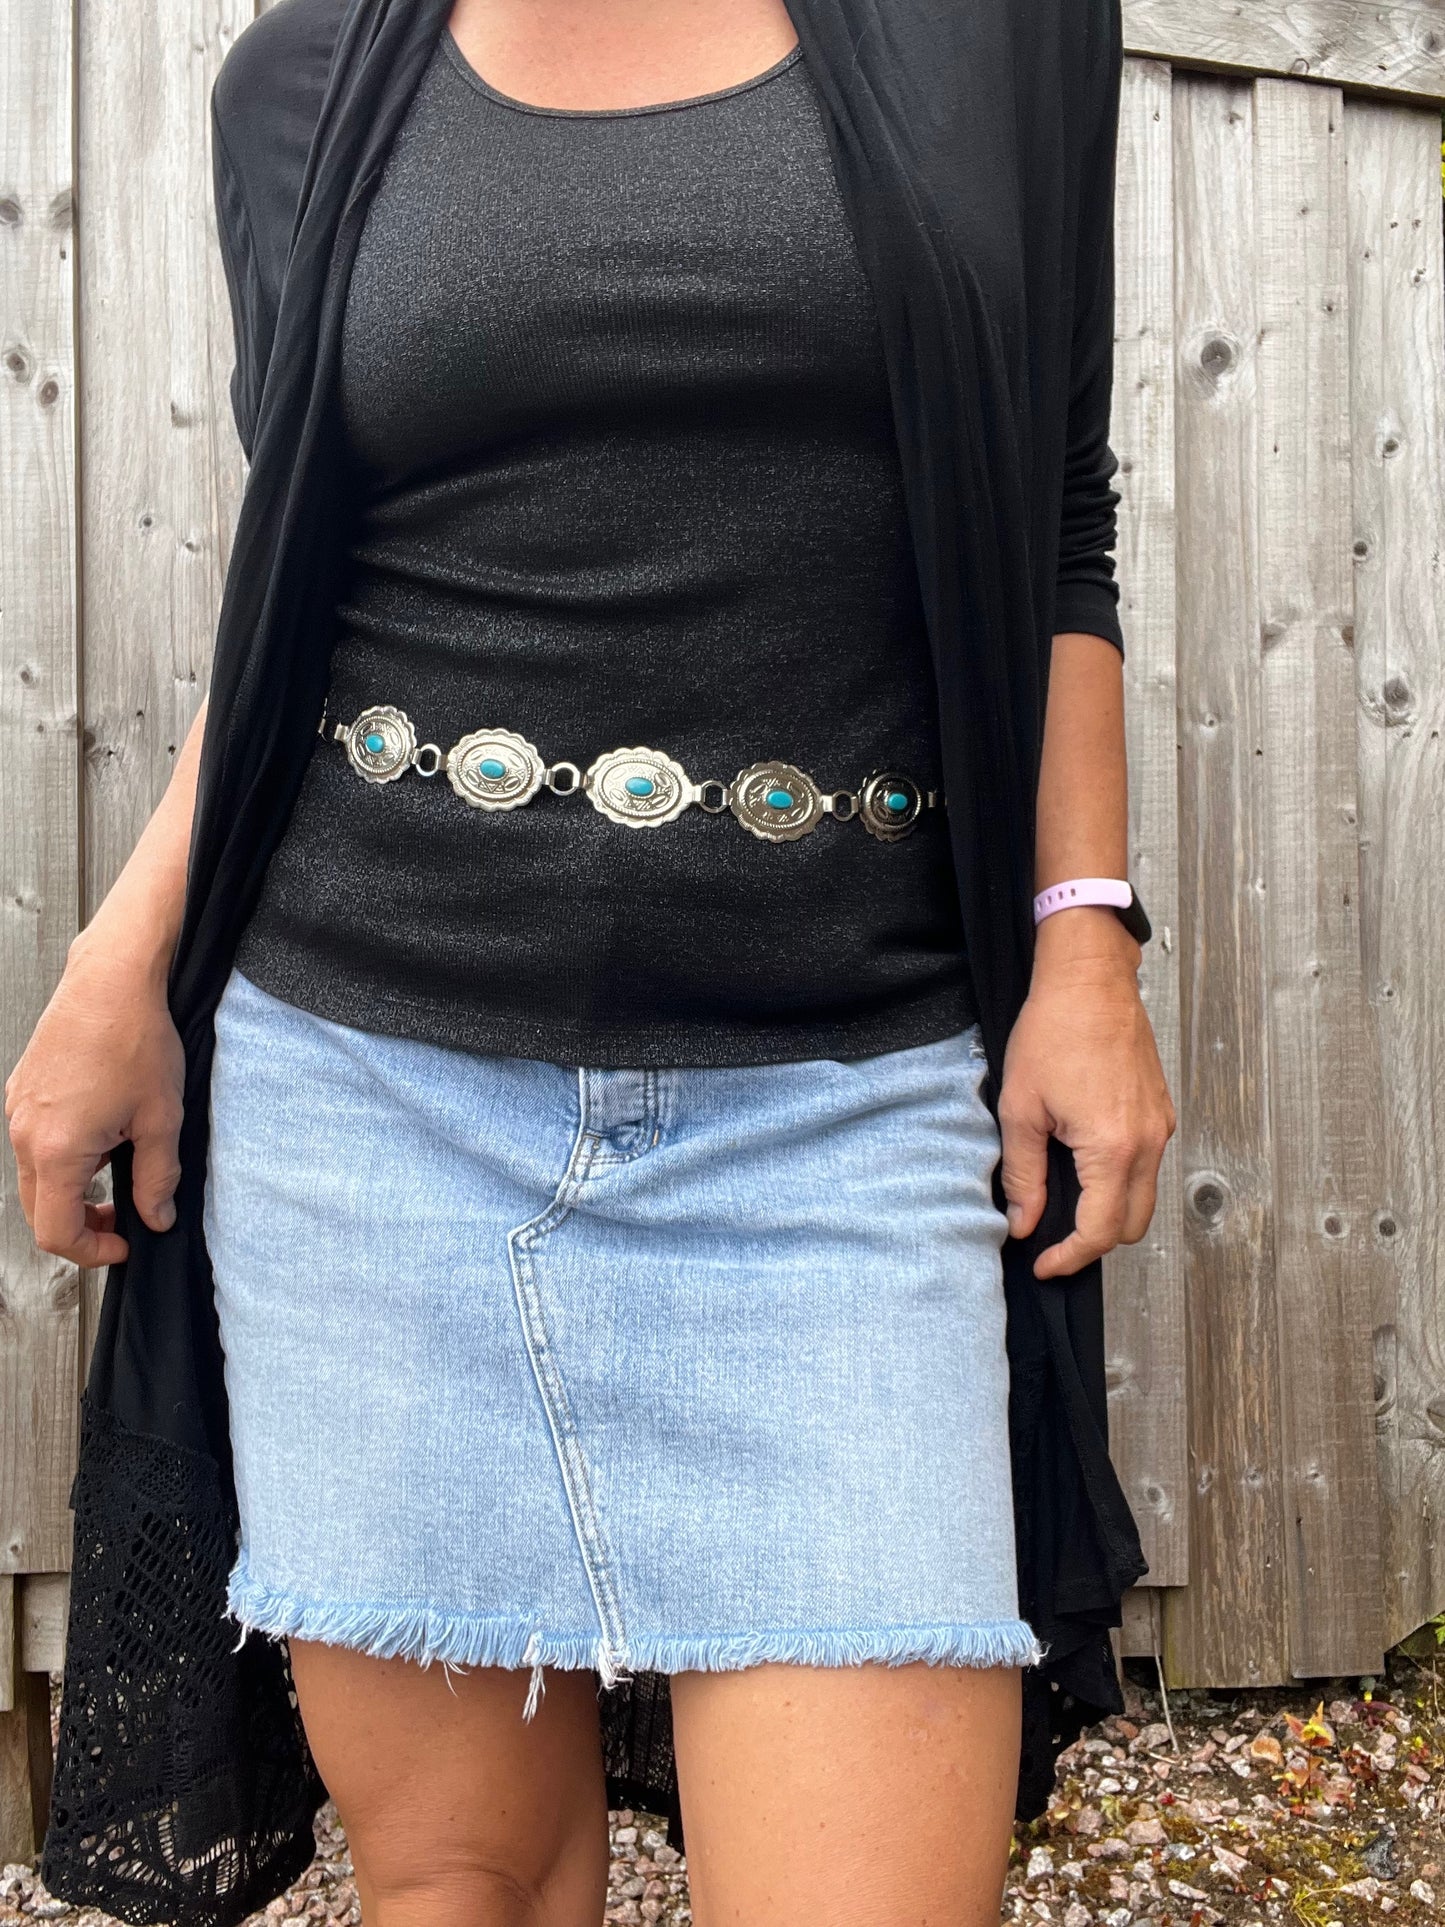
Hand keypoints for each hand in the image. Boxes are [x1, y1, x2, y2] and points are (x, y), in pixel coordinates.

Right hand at [5, 929, 185, 1267]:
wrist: (110, 980)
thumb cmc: (134, 1038)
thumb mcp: (161, 1119)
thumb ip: (157, 1178)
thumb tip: (156, 1217)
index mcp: (56, 1150)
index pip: (56, 1232)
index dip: (93, 1251)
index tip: (125, 1244)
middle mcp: (25, 1133)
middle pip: (39, 1210)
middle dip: (82, 1224)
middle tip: (124, 1217)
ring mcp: (18, 1110)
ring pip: (35, 1177)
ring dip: (73, 1188)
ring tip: (121, 1166)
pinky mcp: (21, 1091)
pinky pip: (34, 1143)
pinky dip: (64, 1157)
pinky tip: (103, 1133)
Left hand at [998, 907, 1175, 1278]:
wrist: (1089, 980)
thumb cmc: (1054, 1030)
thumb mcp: (1020, 1108)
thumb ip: (1024, 1174)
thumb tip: (1024, 1222)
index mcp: (1114, 1148)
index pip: (1100, 1232)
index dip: (1070, 1258)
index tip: (1044, 1264)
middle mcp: (1149, 1142)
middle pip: (1131, 1225)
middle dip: (1093, 1241)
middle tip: (1050, 1238)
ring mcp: (1161, 1127)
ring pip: (1143, 1197)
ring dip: (1108, 1210)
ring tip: (1062, 1199)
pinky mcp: (1161, 1112)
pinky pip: (1147, 1165)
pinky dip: (1119, 1180)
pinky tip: (1082, 1164)